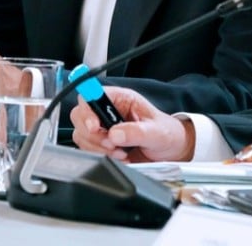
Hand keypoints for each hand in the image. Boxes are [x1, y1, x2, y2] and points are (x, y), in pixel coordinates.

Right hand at [70, 86, 194, 162]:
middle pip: (80, 115)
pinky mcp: (102, 143)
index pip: (92, 95)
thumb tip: (115, 134)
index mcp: (121, 99)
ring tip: (120, 152)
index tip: (94, 126)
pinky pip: (87, 148)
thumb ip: (137, 132)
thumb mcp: (157, 132)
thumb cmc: (167, 133)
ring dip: (98, 147)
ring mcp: (104, 127)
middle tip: (112, 144)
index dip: (88, 109)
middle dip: (93, 134)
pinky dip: (100, 155)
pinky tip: (118, 156)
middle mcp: (109, 110)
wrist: (171, 150)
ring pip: (82, 134)